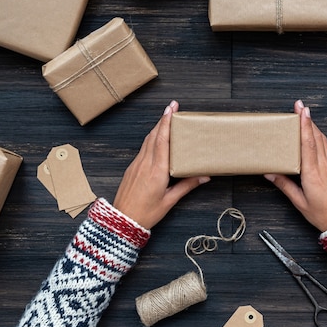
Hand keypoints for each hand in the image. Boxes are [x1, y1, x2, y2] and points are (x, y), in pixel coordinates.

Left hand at [112, 101, 209, 228]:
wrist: (122, 221)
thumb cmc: (146, 213)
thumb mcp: (170, 200)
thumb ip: (187, 186)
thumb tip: (204, 176)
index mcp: (157, 170)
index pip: (162, 141)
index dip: (167, 123)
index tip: (171, 110)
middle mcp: (146, 163)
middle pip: (154, 135)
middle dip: (163, 119)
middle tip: (172, 106)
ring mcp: (137, 164)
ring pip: (147, 140)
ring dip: (157, 127)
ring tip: (166, 117)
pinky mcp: (132, 168)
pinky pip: (143, 148)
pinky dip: (151, 138)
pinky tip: (156, 137)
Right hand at [265, 100, 326, 231]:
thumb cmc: (323, 215)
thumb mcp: (299, 202)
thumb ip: (285, 185)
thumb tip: (270, 173)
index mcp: (313, 173)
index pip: (308, 143)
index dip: (305, 125)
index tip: (302, 111)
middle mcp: (324, 166)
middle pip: (316, 136)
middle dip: (308, 119)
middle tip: (299, 105)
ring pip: (323, 140)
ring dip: (313, 126)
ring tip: (304, 116)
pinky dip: (318, 137)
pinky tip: (313, 136)